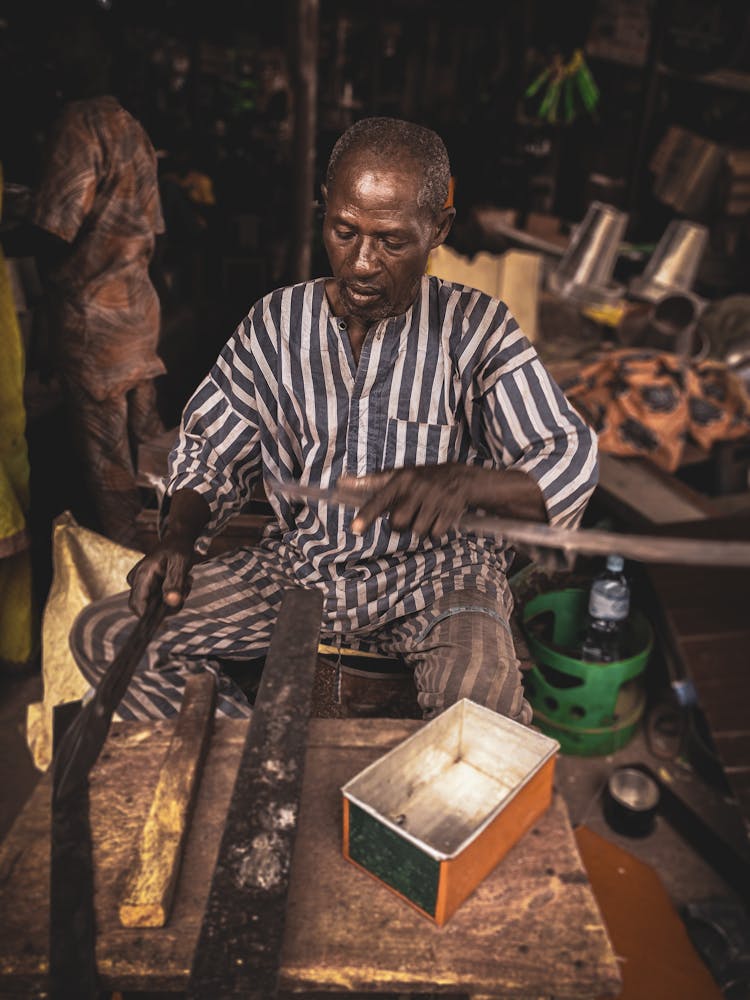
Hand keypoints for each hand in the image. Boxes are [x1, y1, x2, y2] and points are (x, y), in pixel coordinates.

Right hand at [127, 536, 195, 616]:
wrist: (177, 538)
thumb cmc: (178, 548)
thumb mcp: (180, 563)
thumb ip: (176, 583)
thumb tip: (172, 603)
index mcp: (142, 574)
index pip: (137, 604)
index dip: (148, 618)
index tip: (164, 624)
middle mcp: (137, 580)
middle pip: (146, 606)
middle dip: (167, 606)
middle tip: (185, 592)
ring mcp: (140, 582)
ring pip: (154, 604)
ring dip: (173, 598)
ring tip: (186, 582)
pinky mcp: (147, 585)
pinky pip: (157, 598)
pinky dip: (171, 594)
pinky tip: (182, 583)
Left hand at [343, 464, 474, 538]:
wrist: (462, 477)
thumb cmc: (422, 479)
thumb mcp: (399, 475)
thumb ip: (370, 481)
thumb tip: (341, 481)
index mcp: (401, 479)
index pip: (380, 499)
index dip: (367, 515)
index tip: (355, 529)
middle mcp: (416, 488)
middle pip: (397, 524)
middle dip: (401, 525)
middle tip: (410, 514)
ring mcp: (434, 499)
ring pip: (416, 531)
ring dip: (420, 527)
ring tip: (427, 513)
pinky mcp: (449, 510)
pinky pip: (434, 534)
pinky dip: (436, 530)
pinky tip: (439, 516)